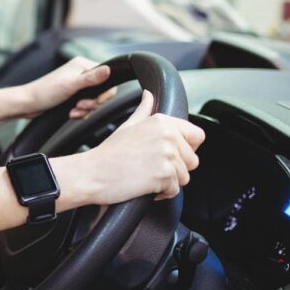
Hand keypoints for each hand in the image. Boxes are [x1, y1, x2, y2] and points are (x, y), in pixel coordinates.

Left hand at [19, 57, 117, 119]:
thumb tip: (109, 69)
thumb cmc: (45, 92)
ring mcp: (77, 85)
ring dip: (85, 109)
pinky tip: (71, 114)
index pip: (107, 77)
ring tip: (74, 111)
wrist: (28, 104)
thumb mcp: (70, 85)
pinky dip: (80, 112)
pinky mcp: (73, 96)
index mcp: (82, 65)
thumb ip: (90, 78)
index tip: (96, 100)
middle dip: (93, 103)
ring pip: (94, 100)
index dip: (105, 92)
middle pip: (102, 91)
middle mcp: (81, 73)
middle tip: (81, 106)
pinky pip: (86, 106)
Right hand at [70, 90, 205, 205]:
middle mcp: (168, 135)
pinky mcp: (165, 174)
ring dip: (168, 182)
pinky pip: (175, 190)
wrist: (92, 173)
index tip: (170, 154)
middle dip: (176, 169)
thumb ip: (143, 110)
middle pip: (193, 160)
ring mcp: (167, 155)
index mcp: (162, 122)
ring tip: (146, 177)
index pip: (197, 136)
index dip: (187, 148)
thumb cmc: (108, 153)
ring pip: (185, 177)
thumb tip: (148, 95)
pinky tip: (145, 186)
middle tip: (151, 168)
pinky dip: (161, 193)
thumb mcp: (127, 126)